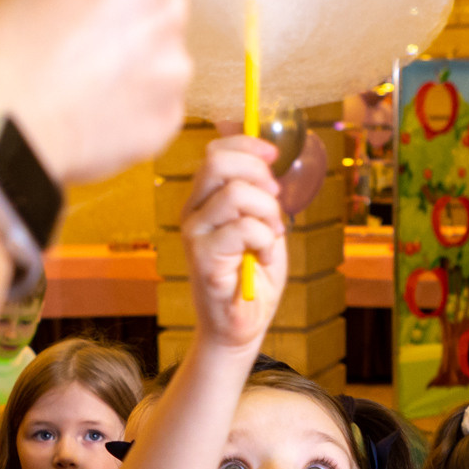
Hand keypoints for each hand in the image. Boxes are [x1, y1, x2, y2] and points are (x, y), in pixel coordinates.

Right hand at [0, 0, 189, 184]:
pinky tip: (87, 119)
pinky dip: (128, 117)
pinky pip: (153, 111)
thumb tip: (81, 6)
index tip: (78, 3)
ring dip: (130, 74)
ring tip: (78, 90)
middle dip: (124, 28)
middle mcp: (166, 4)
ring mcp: (173, 64)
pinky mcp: (169, 117)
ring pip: (158, 63)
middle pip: (153, 10)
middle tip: (78, 50)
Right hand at [181, 136, 284, 349]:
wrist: (243, 324)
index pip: (215, 152)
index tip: (274, 155)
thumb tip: (264, 150)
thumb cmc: (253, 275)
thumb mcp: (264, 223)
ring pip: (236, 193)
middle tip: (275, 199)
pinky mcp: (204, 258)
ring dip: (268, 212)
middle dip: (258, 173)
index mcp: (204, 200)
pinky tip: (264, 258)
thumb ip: (260, 190)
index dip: (247, 143)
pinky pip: (244, 228)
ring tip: (273, 236)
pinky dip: (265, 240)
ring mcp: (194, 235)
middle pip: (217, 162)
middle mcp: (193, 213)